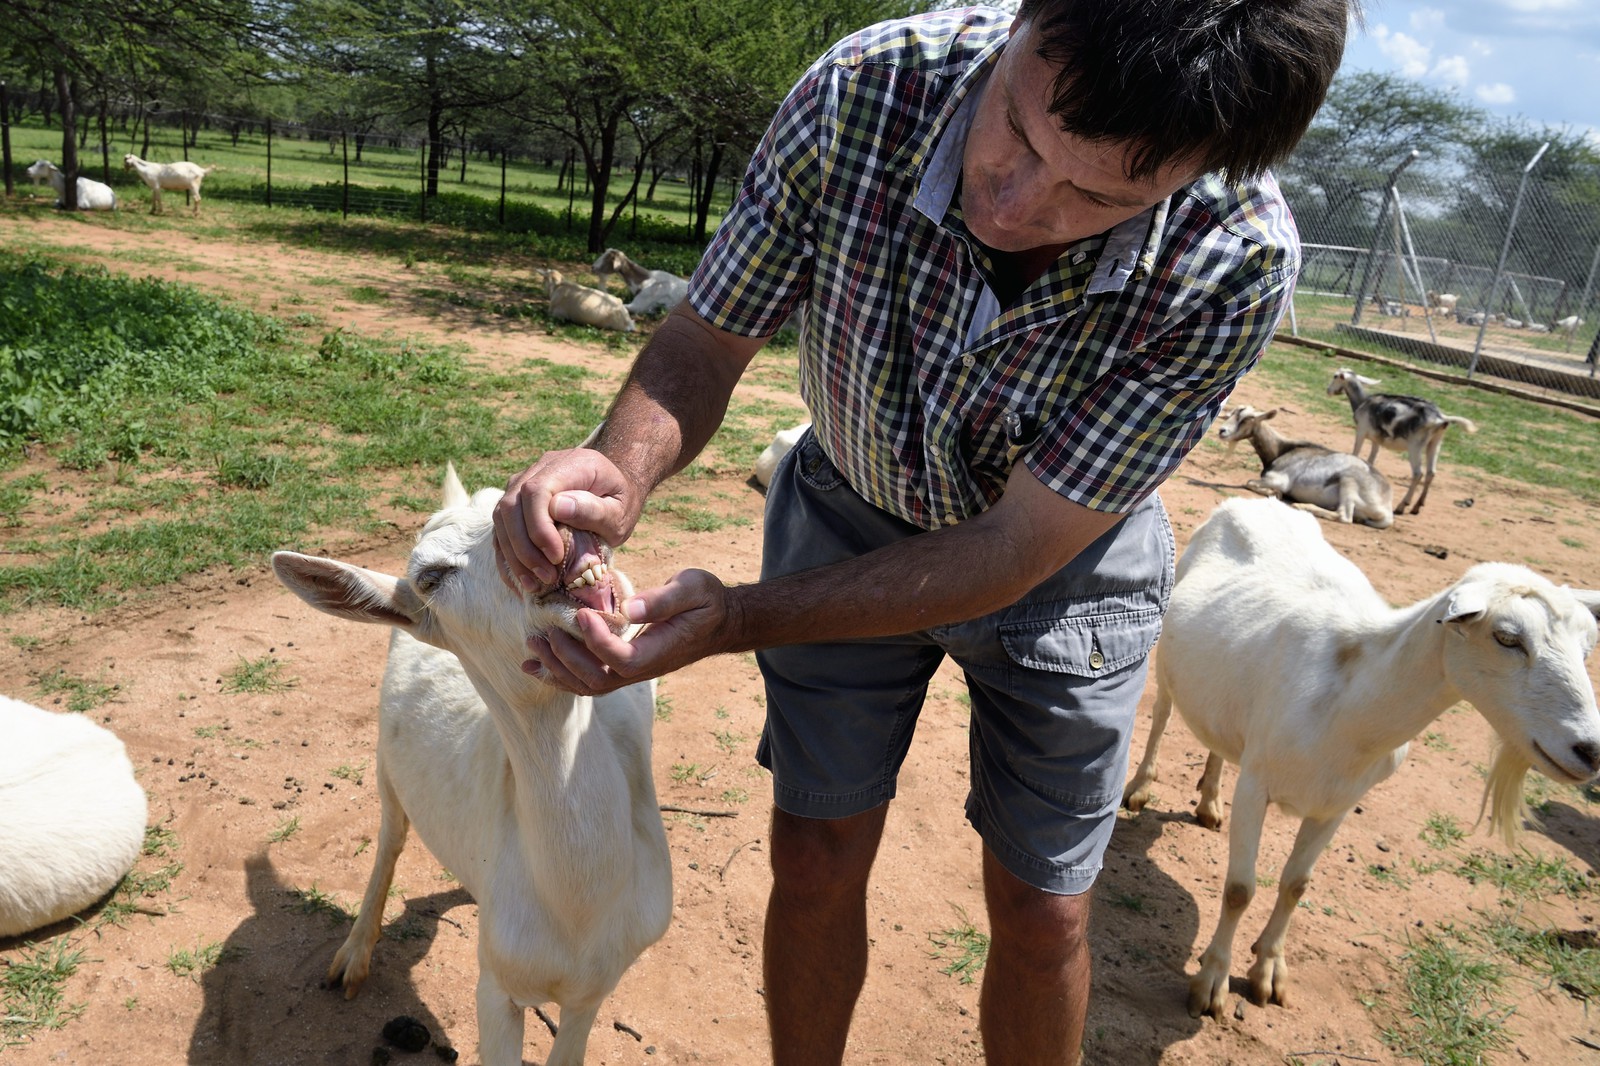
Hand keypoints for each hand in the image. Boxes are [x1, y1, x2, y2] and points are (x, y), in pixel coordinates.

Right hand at [492, 447, 643, 590]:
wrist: (615, 489)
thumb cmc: (621, 502)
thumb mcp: (620, 511)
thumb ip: (595, 509)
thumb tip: (558, 508)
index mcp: (569, 464)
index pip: (536, 490)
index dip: (539, 526)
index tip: (556, 557)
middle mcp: (540, 468)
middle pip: (511, 505)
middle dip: (524, 547)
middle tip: (546, 577)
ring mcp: (523, 483)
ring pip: (501, 518)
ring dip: (514, 555)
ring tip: (535, 584)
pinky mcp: (517, 503)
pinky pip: (501, 529)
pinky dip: (508, 557)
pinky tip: (522, 581)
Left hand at [522, 569, 734, 694]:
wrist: (721, 621)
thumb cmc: (707, 601)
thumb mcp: (693, 589)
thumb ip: (662, 600)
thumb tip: (628, 609)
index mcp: (660, 651)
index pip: (622, 659)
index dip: (598, 642)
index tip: (581, 614)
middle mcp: (644, 668)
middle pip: (598, 681)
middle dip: (566, 659)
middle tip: (543, 632)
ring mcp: (633, 671)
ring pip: (589, 686)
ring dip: (558, 669)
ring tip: (533, 646)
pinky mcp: (624, 666)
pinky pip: (589, 680)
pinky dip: (559, 674)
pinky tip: (536, 664)